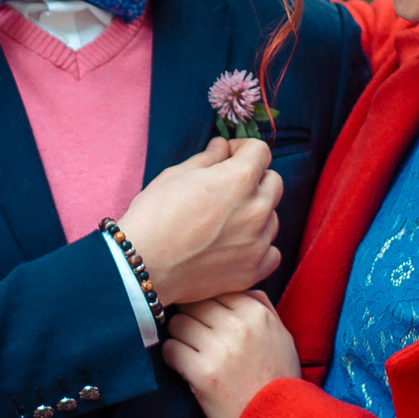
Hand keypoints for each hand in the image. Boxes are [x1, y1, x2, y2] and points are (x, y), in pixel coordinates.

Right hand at [116, 138, 281, 305]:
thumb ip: (208, 158)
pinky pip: (271, 253)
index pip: (260, 151)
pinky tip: (236, 247)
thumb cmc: (154, 216)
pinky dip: (258, 248)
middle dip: (255, 179)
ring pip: (272, 218)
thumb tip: (223, 147)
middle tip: (228, 188)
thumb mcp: (176, 175)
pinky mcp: (253, 270)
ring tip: (226, 222)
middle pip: (274, 182)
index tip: (229, 156)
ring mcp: (258, 242)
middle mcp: (257, 209)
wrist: (144, 265)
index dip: (242, 149)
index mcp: (240, 178)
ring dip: (256, 214)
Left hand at [160, 291, 300, 417]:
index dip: (204, 302)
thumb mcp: (282, 337)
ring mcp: (220, 349)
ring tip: (188, 351)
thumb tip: (242, 286)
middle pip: (193, 303)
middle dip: (188, 317)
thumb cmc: (279, 381)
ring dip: (178, 337)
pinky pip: (170, 349)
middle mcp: (239, 326)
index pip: (216, 288)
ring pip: (178, 323)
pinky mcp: (203, 373)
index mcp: (258, 313)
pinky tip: (183, 367)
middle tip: (190, 334)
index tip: (202, 316)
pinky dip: (172, 357)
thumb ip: (263, 307)